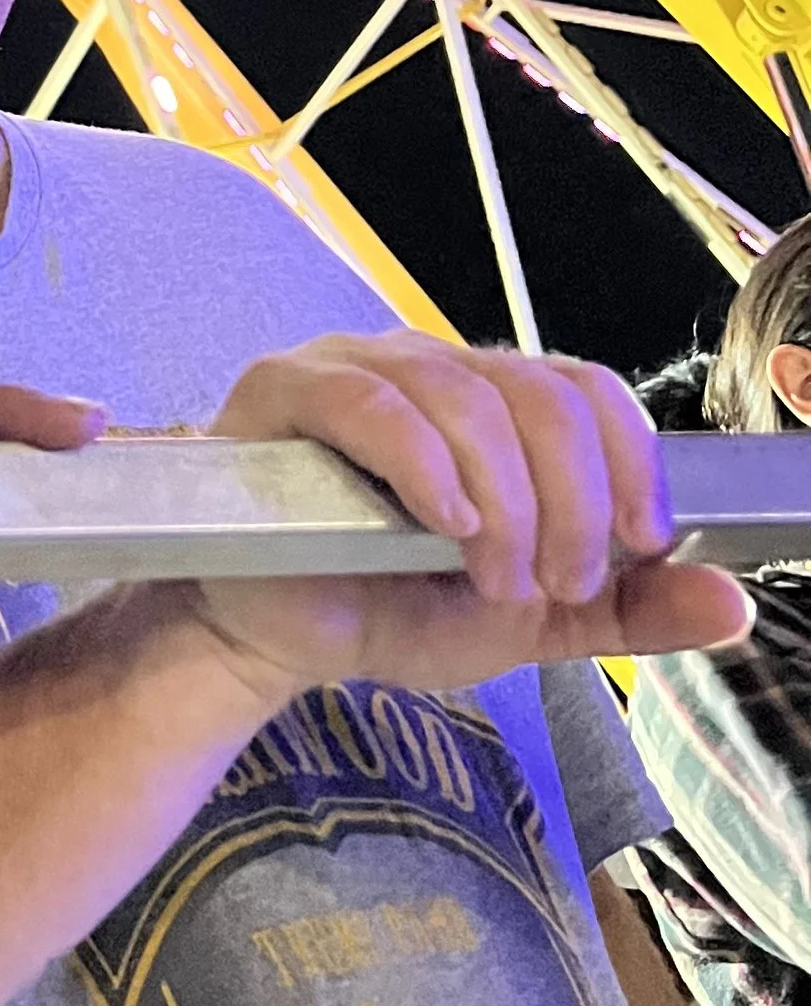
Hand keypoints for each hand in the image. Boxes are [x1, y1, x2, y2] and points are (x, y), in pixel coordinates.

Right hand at [212, 329, 670, 605]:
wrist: (274, 637)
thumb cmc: (386, 606)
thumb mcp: (530, 620)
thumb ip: (625, 609)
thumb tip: (731, 604)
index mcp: (494, 404)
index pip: (585, 388)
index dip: (631, 460)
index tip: (641, 544)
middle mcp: (430, 367)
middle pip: (539, 393)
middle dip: (572, 499)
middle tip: (558, 582)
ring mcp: (356, 368)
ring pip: (465, 396)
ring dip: (505, 498)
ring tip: (497, 576)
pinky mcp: (287, 390)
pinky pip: (372, 403)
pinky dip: (425, 463)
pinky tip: (444, 521)